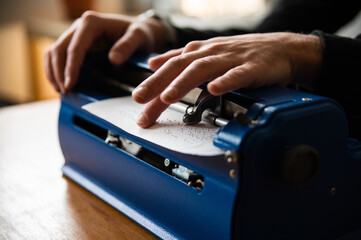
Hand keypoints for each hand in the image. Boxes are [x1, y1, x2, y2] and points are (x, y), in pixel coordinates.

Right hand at [44, 11, 167, 92]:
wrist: (140, 30)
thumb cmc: (139, 33)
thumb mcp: (139, 37)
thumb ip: (127, 46)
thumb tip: (113, 59)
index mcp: (92, 23)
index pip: (74, 47)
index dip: (70, 68)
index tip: (70, 84)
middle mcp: (80, 26)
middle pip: (59, 50)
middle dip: (58, 72)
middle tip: (65, 91)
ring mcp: (76, 35)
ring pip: (54, 52)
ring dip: (54, 72)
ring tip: (61, 90)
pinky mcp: (76, 43)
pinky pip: (59, 56)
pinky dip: (56, 70)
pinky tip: (62, 83)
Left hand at [132, 32, 321, 127]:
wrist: (280, 49)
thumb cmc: (242, 54)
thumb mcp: (206, 53)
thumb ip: (179, 59)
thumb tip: (153, 63)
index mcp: (199, 52)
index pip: (170, 68)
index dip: (152, 84)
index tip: (137, 101)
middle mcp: (211, 53)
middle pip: (180, 67)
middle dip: (158, 83)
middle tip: (140, 99)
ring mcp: (231, 59)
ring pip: (203, 69)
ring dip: (184, 83)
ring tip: (168, 97)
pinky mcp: (252, 67)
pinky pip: (237, 74)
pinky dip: (225, 81)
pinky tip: (214, 89)